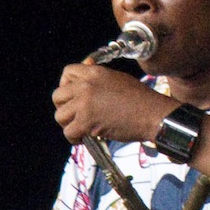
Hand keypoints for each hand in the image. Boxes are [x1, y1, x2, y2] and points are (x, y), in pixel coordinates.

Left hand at [53, 63, 170, 145]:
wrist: (152, 114)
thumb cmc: (141, 99)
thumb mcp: (119, 79)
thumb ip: (100, 78)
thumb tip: (87, 71)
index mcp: (95, 73)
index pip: (68, 72)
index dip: (66, 84)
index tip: (73, 94)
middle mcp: (86, 86)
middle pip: (57, 95)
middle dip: (63, 106)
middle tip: (75, 114)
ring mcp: (85, 104)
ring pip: (60, 116)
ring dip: (69, 124)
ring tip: (80, 128)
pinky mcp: (87, 121)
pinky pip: (68, 132)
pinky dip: (74, 138)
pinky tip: (84, 138)